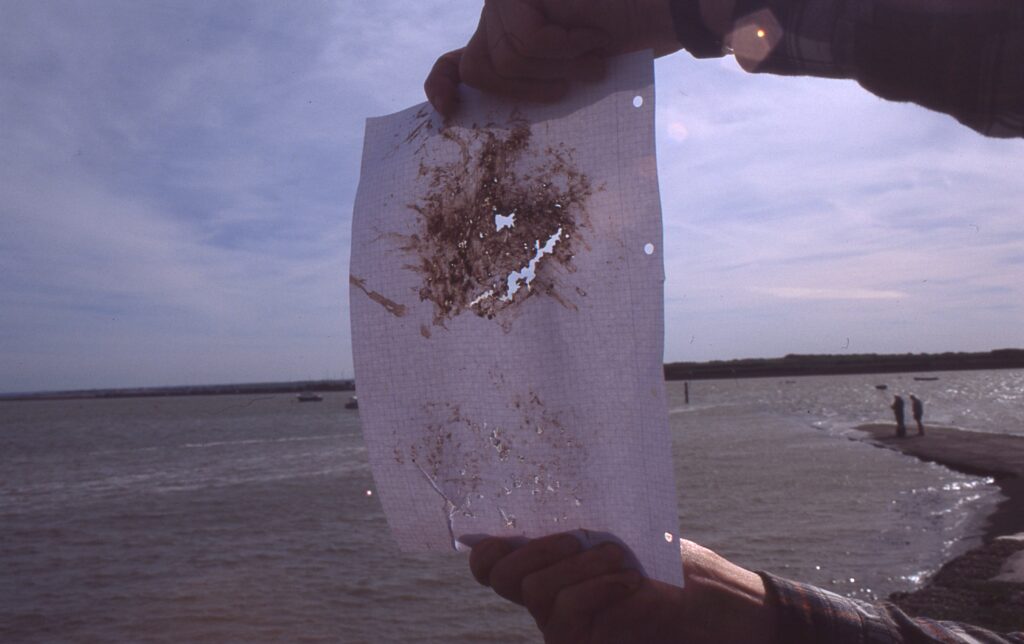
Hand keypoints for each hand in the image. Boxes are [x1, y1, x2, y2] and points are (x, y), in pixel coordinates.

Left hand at [424, 0, 681, 116]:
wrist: (659, 15)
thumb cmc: (620, 48)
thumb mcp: (563, 77)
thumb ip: (520, 84)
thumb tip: (470, 113)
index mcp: (504, 39)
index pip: (454, 64)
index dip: (442, 86)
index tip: (448, 112)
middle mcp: (499, 13)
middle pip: (481, 69)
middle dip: (526, 88)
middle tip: (568, 87)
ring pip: (507, 59)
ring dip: (558, 66)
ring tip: (594, 56)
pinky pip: (529, 40)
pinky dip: (565, 45)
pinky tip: (590, 32)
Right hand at [468, 531, 777, 642]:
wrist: (736, 616)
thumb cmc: (686, 572)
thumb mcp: (633, 537)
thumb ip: (586, 530)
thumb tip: (543, 502)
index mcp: (557, 569)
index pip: (493, 563)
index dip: (487, 546)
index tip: (514, 525)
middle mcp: (552, 602)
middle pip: (502, 572)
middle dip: (539, 546)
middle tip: (584, 537)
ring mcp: (567, 628)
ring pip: (534, 589)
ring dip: (578, 563)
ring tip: (621, 560)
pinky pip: (566, 612)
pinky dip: (594, 586)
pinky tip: (629, 581)